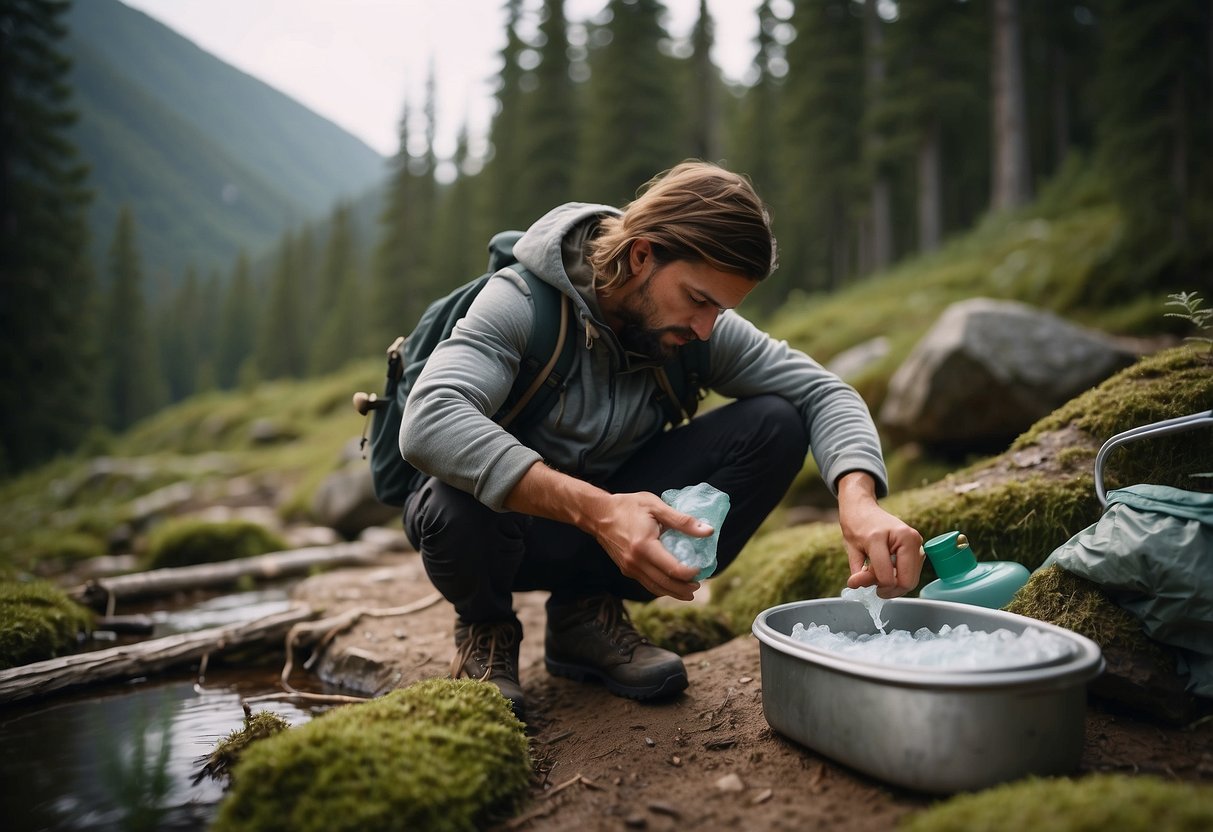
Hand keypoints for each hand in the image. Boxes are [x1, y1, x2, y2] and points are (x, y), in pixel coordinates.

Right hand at [591, 491, 705, 600]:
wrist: (598, 514)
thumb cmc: (628, 506)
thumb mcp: (656, 506)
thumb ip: (682, 520)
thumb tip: (709, 530)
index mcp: (644, 546)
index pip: (672, 569)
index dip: (690, 573)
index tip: (701, 569)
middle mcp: (635, 561)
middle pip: (665, 584)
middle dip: (684, 588)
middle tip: (698, 586)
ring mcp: (629, 568)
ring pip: (655, 588)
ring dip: (673, 592)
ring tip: (688, 591)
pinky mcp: (626, 569)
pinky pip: (646, 583)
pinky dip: (660, 587)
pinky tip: (670, 585)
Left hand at [837, 472, 923, 597]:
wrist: (864, 508)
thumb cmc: (857, 525)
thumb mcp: (852, 549)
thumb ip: (858, 571)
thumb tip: (856, 586)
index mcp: (882, 537)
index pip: (887, 577)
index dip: (874, 586)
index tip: (862, 583)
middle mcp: (905, 537)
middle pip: (906, 581)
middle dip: (889, 589)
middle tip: (873, 584)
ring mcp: (916, 541)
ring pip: (912, 579)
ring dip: (895, 583)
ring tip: (879, 573)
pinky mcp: (919, 545)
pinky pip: (913, 571)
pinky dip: (901, 576)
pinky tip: (888, 568)